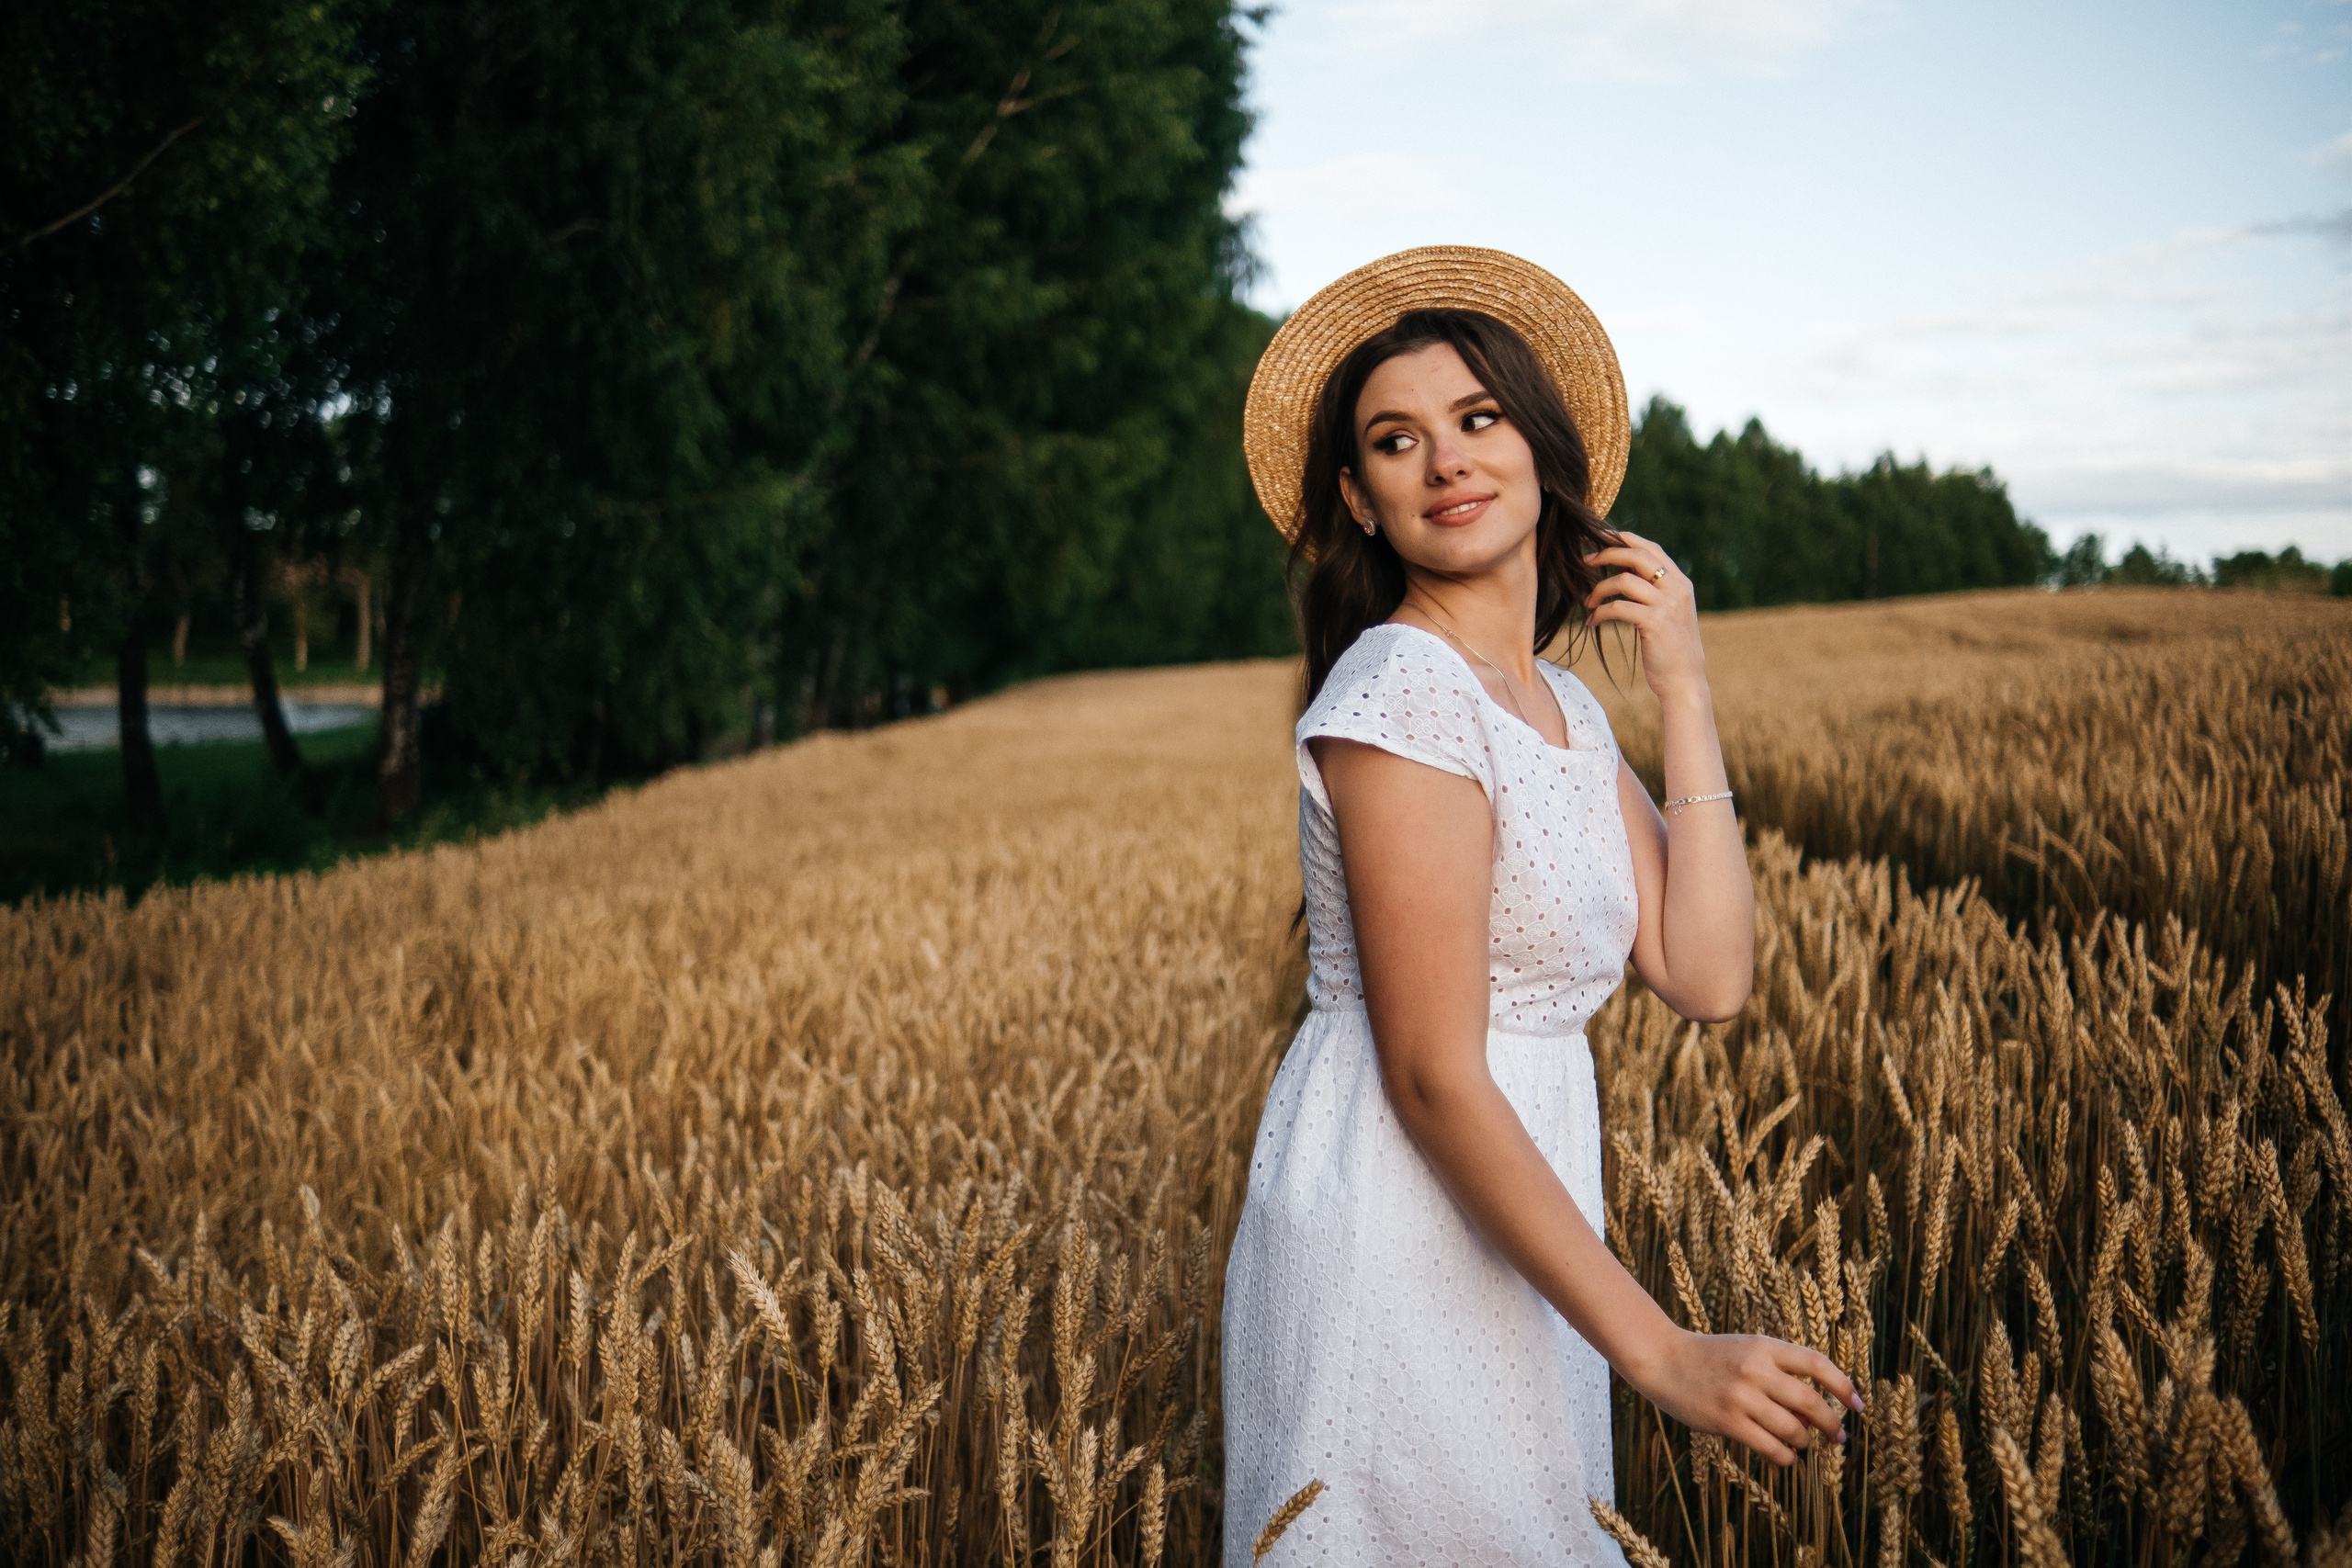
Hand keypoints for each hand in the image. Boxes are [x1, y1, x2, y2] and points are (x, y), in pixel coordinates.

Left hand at [1582, 531, 1707, 702]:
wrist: (1685, 681)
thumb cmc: (1671, 650)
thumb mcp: (1669, 614)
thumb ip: (1655, 592)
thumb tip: (1624, 574)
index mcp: (1681, 583)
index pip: (1652, 549)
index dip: (1625, 539)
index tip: (1601, 537)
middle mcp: (1677, 589)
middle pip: (1637, 556)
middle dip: (1607, 554)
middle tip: (1585, 560)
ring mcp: (1667, 605)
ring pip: (1624, 581)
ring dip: (1599, 589)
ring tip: (1588, 602)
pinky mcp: (1654, 622)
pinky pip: (1618, 607)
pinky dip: (1600, 613)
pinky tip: (1592, 621)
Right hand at [1628, 1329, 1861, 1466]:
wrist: (1663, 1359)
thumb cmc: (1710, 1358)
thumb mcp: (1747, 1351)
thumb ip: (1778, 1373)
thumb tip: (1815, 1413)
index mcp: (1764, 1346)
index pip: (1817, 1363)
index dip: (1843, 1386)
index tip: (1857, 1405)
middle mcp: (1755, 1369)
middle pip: (1811, 1401)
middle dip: (1831, 1424)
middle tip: (1839, 1437)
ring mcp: (1740, 1396)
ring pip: (1793, 1429)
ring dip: (1804, 1441)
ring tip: (1802, 1443)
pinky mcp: (1727, 1421)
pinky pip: (1770, 1447)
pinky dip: (1785, 1456)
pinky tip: (1785, 1455)